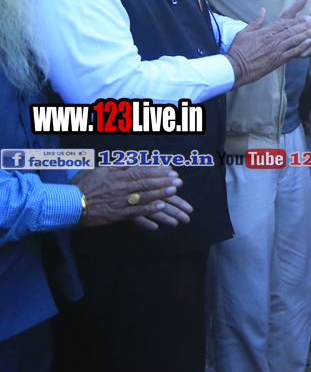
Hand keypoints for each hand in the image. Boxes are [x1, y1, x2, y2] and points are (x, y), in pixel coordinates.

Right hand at [72, 165, 192, 229]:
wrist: (71, 204)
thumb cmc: (87, 186)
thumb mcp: (101, 170)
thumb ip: (119, 164)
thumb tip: (134, 158)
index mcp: (117, 176)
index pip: (141, 171)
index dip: (157, 170)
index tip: (170, 170)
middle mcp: (120, 187)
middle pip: (145, 183)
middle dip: (163, 181)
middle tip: (178, 180)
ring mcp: (120, 201)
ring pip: (143, 196)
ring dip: (160, 193)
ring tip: (174, 191)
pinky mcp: (117, 214)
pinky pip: (136, 211)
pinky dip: (149, 209)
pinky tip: (160, 206)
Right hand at [224, 0, 310, 88]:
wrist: (235, 67)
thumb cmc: (238, 50)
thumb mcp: (244, 32)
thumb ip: (256, 21)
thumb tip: (262, 11)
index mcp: (265, 31)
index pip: (284, 22)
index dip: (297, 18)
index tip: (307, 16)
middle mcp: (272, 38)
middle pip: (292, 29)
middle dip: (305, 25)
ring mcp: (275, 49)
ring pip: (294, 39)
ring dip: (306, 34)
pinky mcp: (277, 60)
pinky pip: (292, 52)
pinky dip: (302, 47)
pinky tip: (310, 43)